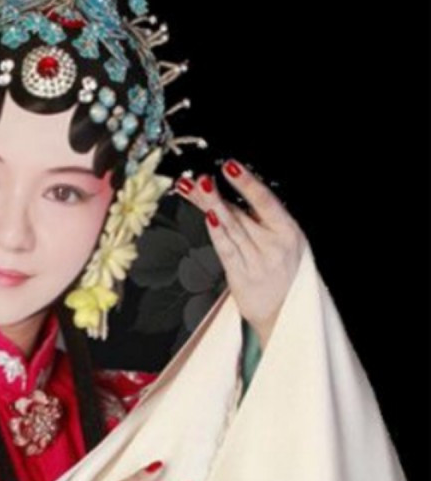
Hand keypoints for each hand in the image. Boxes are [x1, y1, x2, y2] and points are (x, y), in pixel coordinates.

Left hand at [174, 160, 307, 349]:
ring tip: (193, 188)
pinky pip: (226, 249)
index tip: (230, 166)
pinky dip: (216, 232)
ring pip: (229, 227)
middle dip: (215, 193)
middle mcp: (274, 244)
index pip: (265, 201)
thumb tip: (228, 196)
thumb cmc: (284, 274)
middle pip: (239, 212)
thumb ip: (259, 221)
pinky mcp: (242, 276)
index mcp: (289, 231)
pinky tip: (207, 216)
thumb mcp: (285, 243)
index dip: (247, 183)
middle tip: (199, 177)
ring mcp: (257, 261)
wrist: (286, 314)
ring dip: (208, 206)